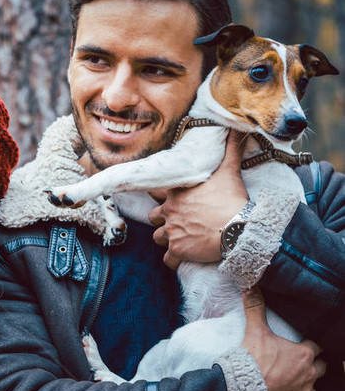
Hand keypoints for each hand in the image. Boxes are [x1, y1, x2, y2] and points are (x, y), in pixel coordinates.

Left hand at [148, 130, 248, 269]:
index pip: (154, 191)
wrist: (238, 228)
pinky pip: (168, 260)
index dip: (158, 195)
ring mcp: (171, 232)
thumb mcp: (229, 171)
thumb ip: (229, 150)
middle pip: (153, 217)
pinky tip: (181, 259)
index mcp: (176, 192)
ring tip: (179, 240)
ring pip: (157, 238)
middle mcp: (169, 211)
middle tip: (174, 222)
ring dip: (166, 239)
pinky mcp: (178, 250)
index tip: (163, 198)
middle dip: (161, 220)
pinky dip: (173, 260)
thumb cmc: (232, 199)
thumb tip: (236, 129)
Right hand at [240, 287, 325, 390]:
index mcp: (303, 355)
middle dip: (310, 366)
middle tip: (293, 364)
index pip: (316, 347)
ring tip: (286, 383)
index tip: (302, 346)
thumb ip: (255, 309)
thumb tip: (250, 288)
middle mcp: (310, 375)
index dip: (309, 346)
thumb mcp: (254, 332)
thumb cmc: (250, 362)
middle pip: (320, 368)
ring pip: (312, 389)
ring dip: (303, 385)